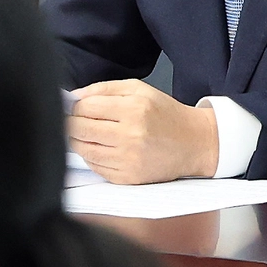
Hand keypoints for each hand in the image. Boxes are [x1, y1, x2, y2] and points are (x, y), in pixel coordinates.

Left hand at [69, 81, 221, 184]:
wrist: (194, 143)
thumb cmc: (167, 115)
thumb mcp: (140, 90)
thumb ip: (105, 89)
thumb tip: (75, 96)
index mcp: (133, 109)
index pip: (85, 108)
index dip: (75, 107)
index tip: (75, 108)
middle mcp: (130, 135)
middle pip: (79, 129)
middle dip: (72, 123)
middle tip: (76, 121)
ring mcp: (128, 159)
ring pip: (83, 149)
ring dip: (80, 141)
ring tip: (89, 134)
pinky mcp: (128, 177)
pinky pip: (96, 167)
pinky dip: (92, 157)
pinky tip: (102, 148)